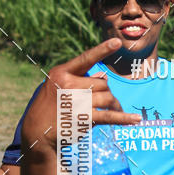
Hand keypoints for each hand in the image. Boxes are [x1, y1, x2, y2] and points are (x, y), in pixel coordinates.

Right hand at [21, 39, 141, 151]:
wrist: (37, 132)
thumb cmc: (50, 107)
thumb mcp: (58, 87)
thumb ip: (79, 79)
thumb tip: (104, 75)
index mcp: (61, 73)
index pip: (86, 59)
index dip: (103, 50)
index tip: (118, 42)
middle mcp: (68, 85)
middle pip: (102, 83)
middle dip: (107, 92)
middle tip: (108, 103)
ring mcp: (76, 102)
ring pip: (107, 98)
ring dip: (115, 105)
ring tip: (116, 110)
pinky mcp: (84, 118)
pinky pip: (109, 116)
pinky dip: (124, 118)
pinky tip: (136, 120)